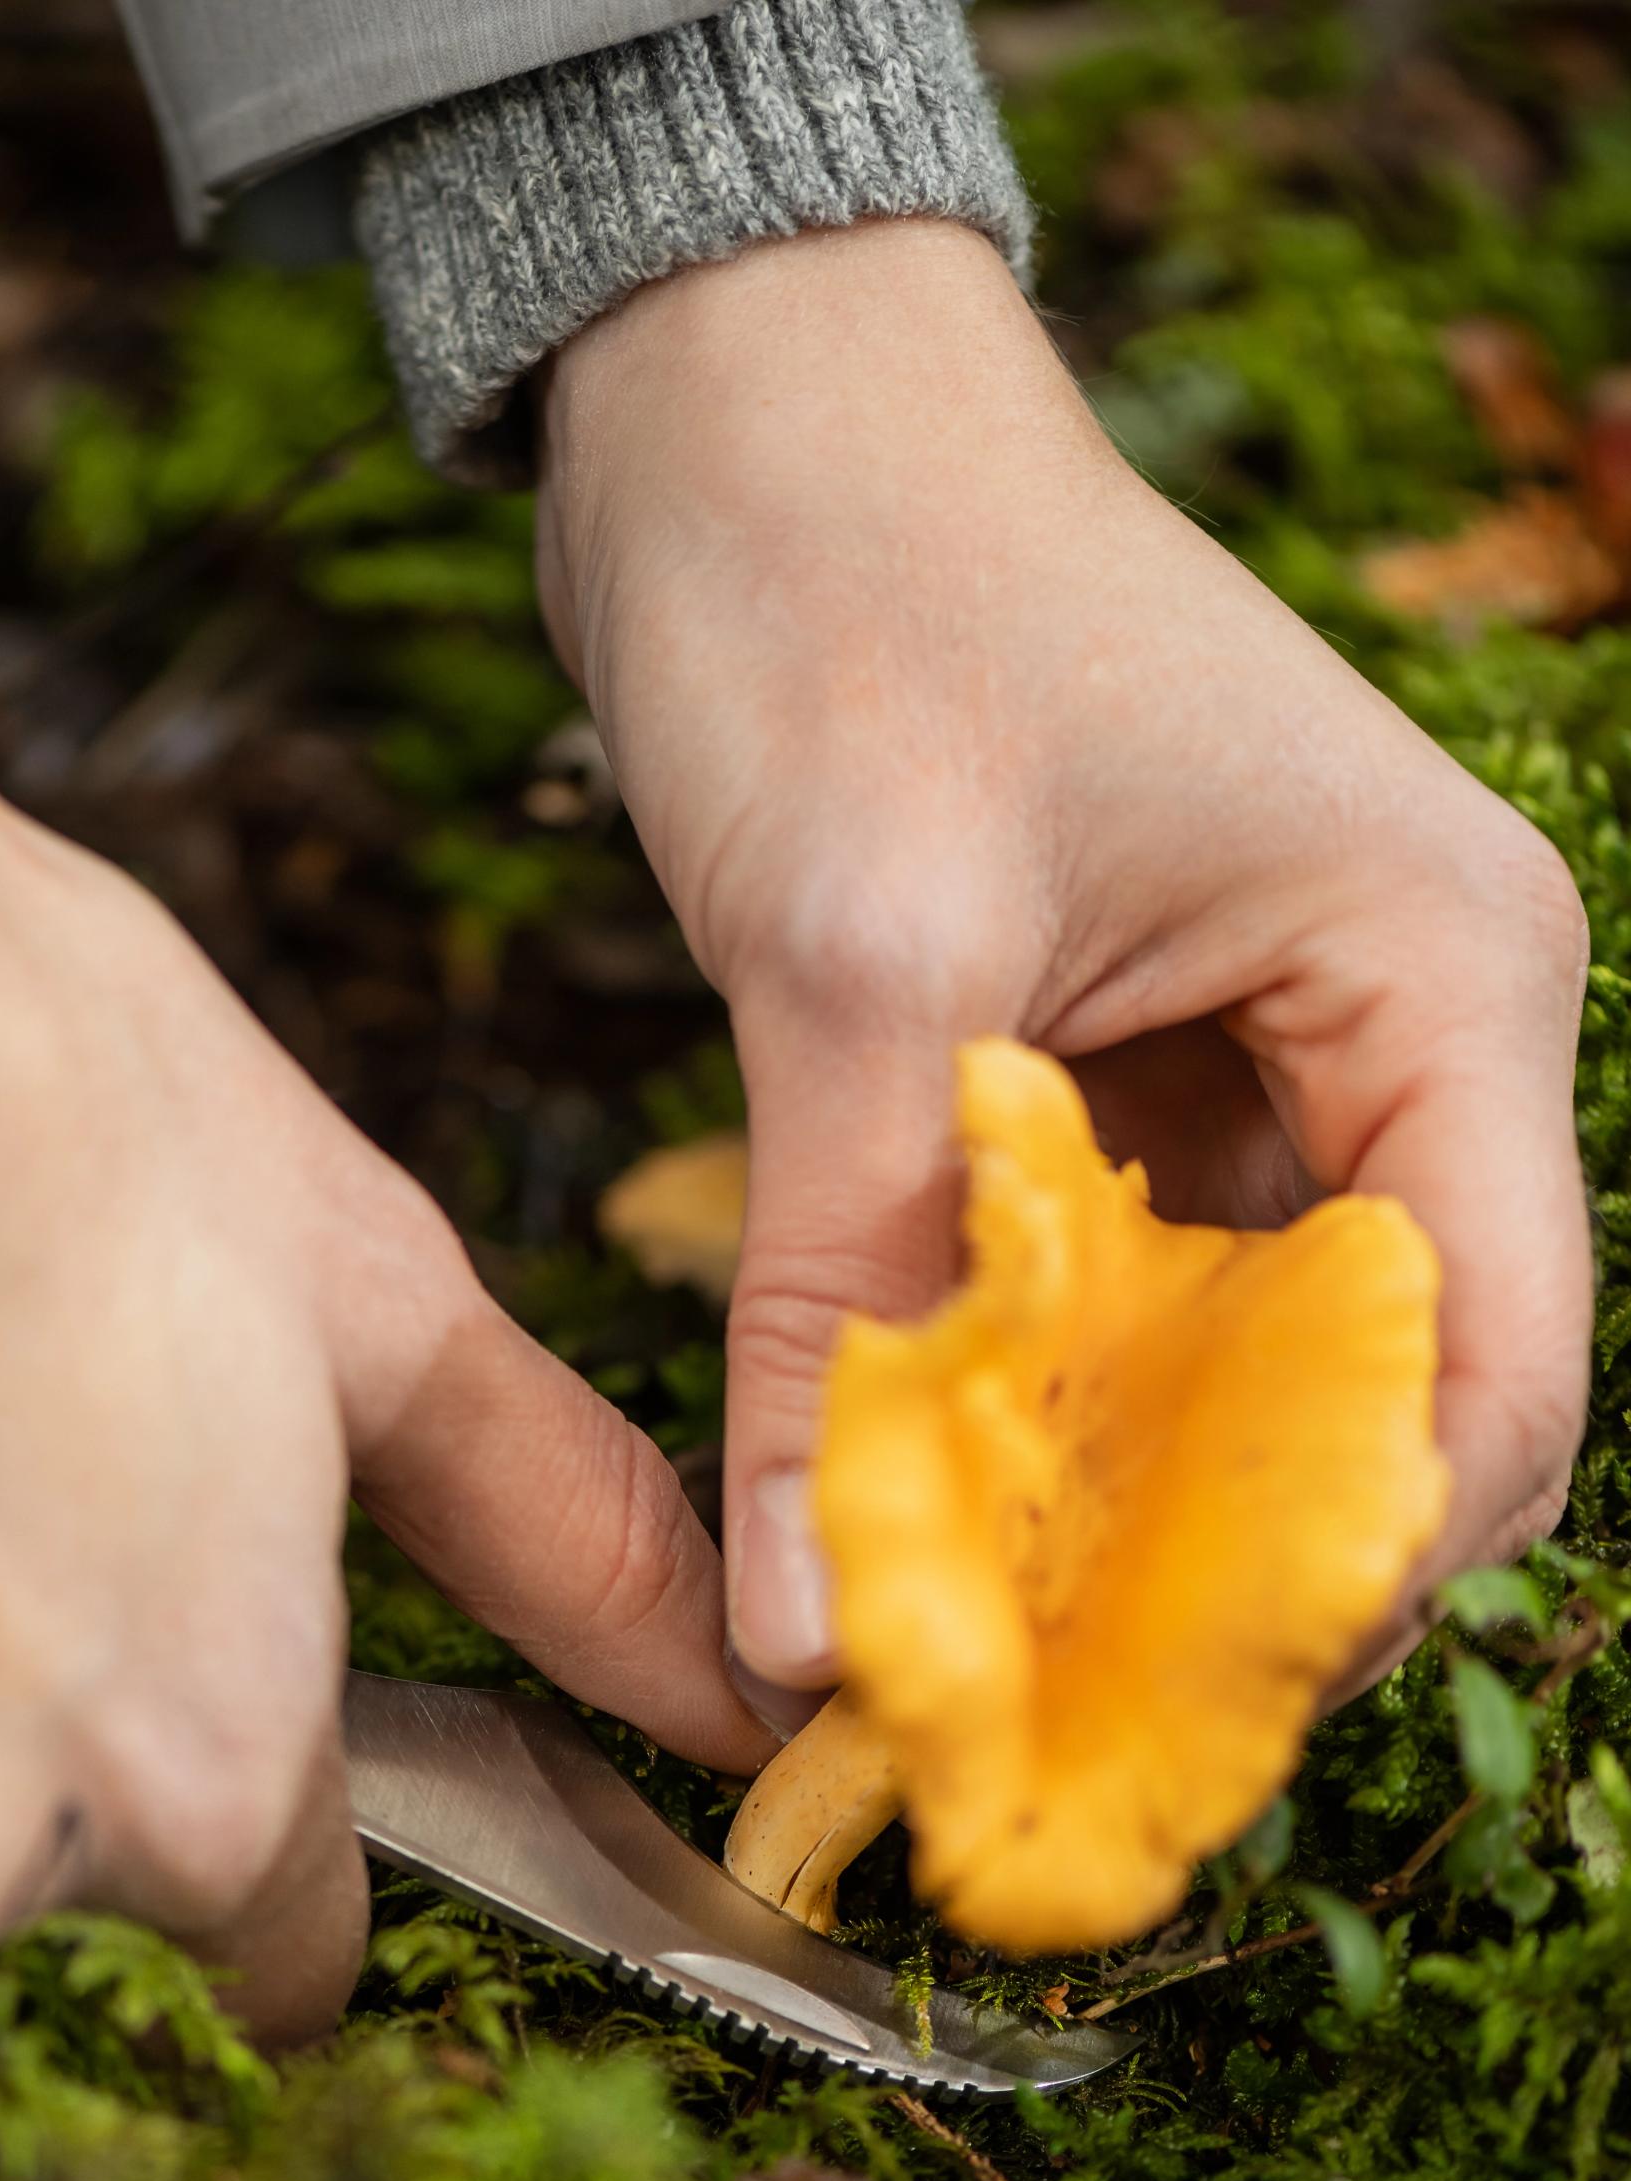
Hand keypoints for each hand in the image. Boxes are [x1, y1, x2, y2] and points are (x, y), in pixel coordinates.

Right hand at [0, 673, 766, 2035]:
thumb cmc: (29, 1087)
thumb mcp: (361, 1299)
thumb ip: (559, 1537)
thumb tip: (738, 1691)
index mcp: (204, 1773)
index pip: (286, 1961)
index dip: (284, 1837)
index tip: (239, 1705)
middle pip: (64, 1906)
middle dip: (72, 1762)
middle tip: (38, 1508)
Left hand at [538, 219, 1592, 1692]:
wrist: (742, 398)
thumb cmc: (846, 591)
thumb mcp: (852, 960)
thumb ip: (846, 1308)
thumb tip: (809, 1640)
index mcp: (1442, 978)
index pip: (1489, 1366)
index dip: (1342, 1575)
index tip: (1159, 1710)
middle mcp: (1396, 1037)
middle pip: (1365, 1400)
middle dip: (1209, 1575)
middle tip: (1032, 1731)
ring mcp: (1269, 1060)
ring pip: (1231, 1370)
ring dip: (1108, 1513)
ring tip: (958, 1654)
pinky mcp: (1133, 1073)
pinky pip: (1119, 1300)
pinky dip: (1033, 1409)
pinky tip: (917, 1504)